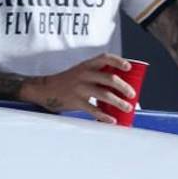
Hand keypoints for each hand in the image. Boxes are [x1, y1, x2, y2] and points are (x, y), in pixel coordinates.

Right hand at [21, 53, 135, 123]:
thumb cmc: (67, 81)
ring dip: (119, 102)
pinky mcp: (76, 101)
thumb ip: (97, 76)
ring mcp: (79, 88)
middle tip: (132, 94)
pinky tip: (112, 120)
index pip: (105, 58)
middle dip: (124, 87)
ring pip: (104, 94)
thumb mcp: (80, 72)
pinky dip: (105, 116)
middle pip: (109, 78)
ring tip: (127, 108)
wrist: (45, 89)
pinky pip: (94, 109)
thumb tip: (121, 86)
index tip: (128, 67)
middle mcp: (84, 75)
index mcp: (86, 65)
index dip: (118, 61)